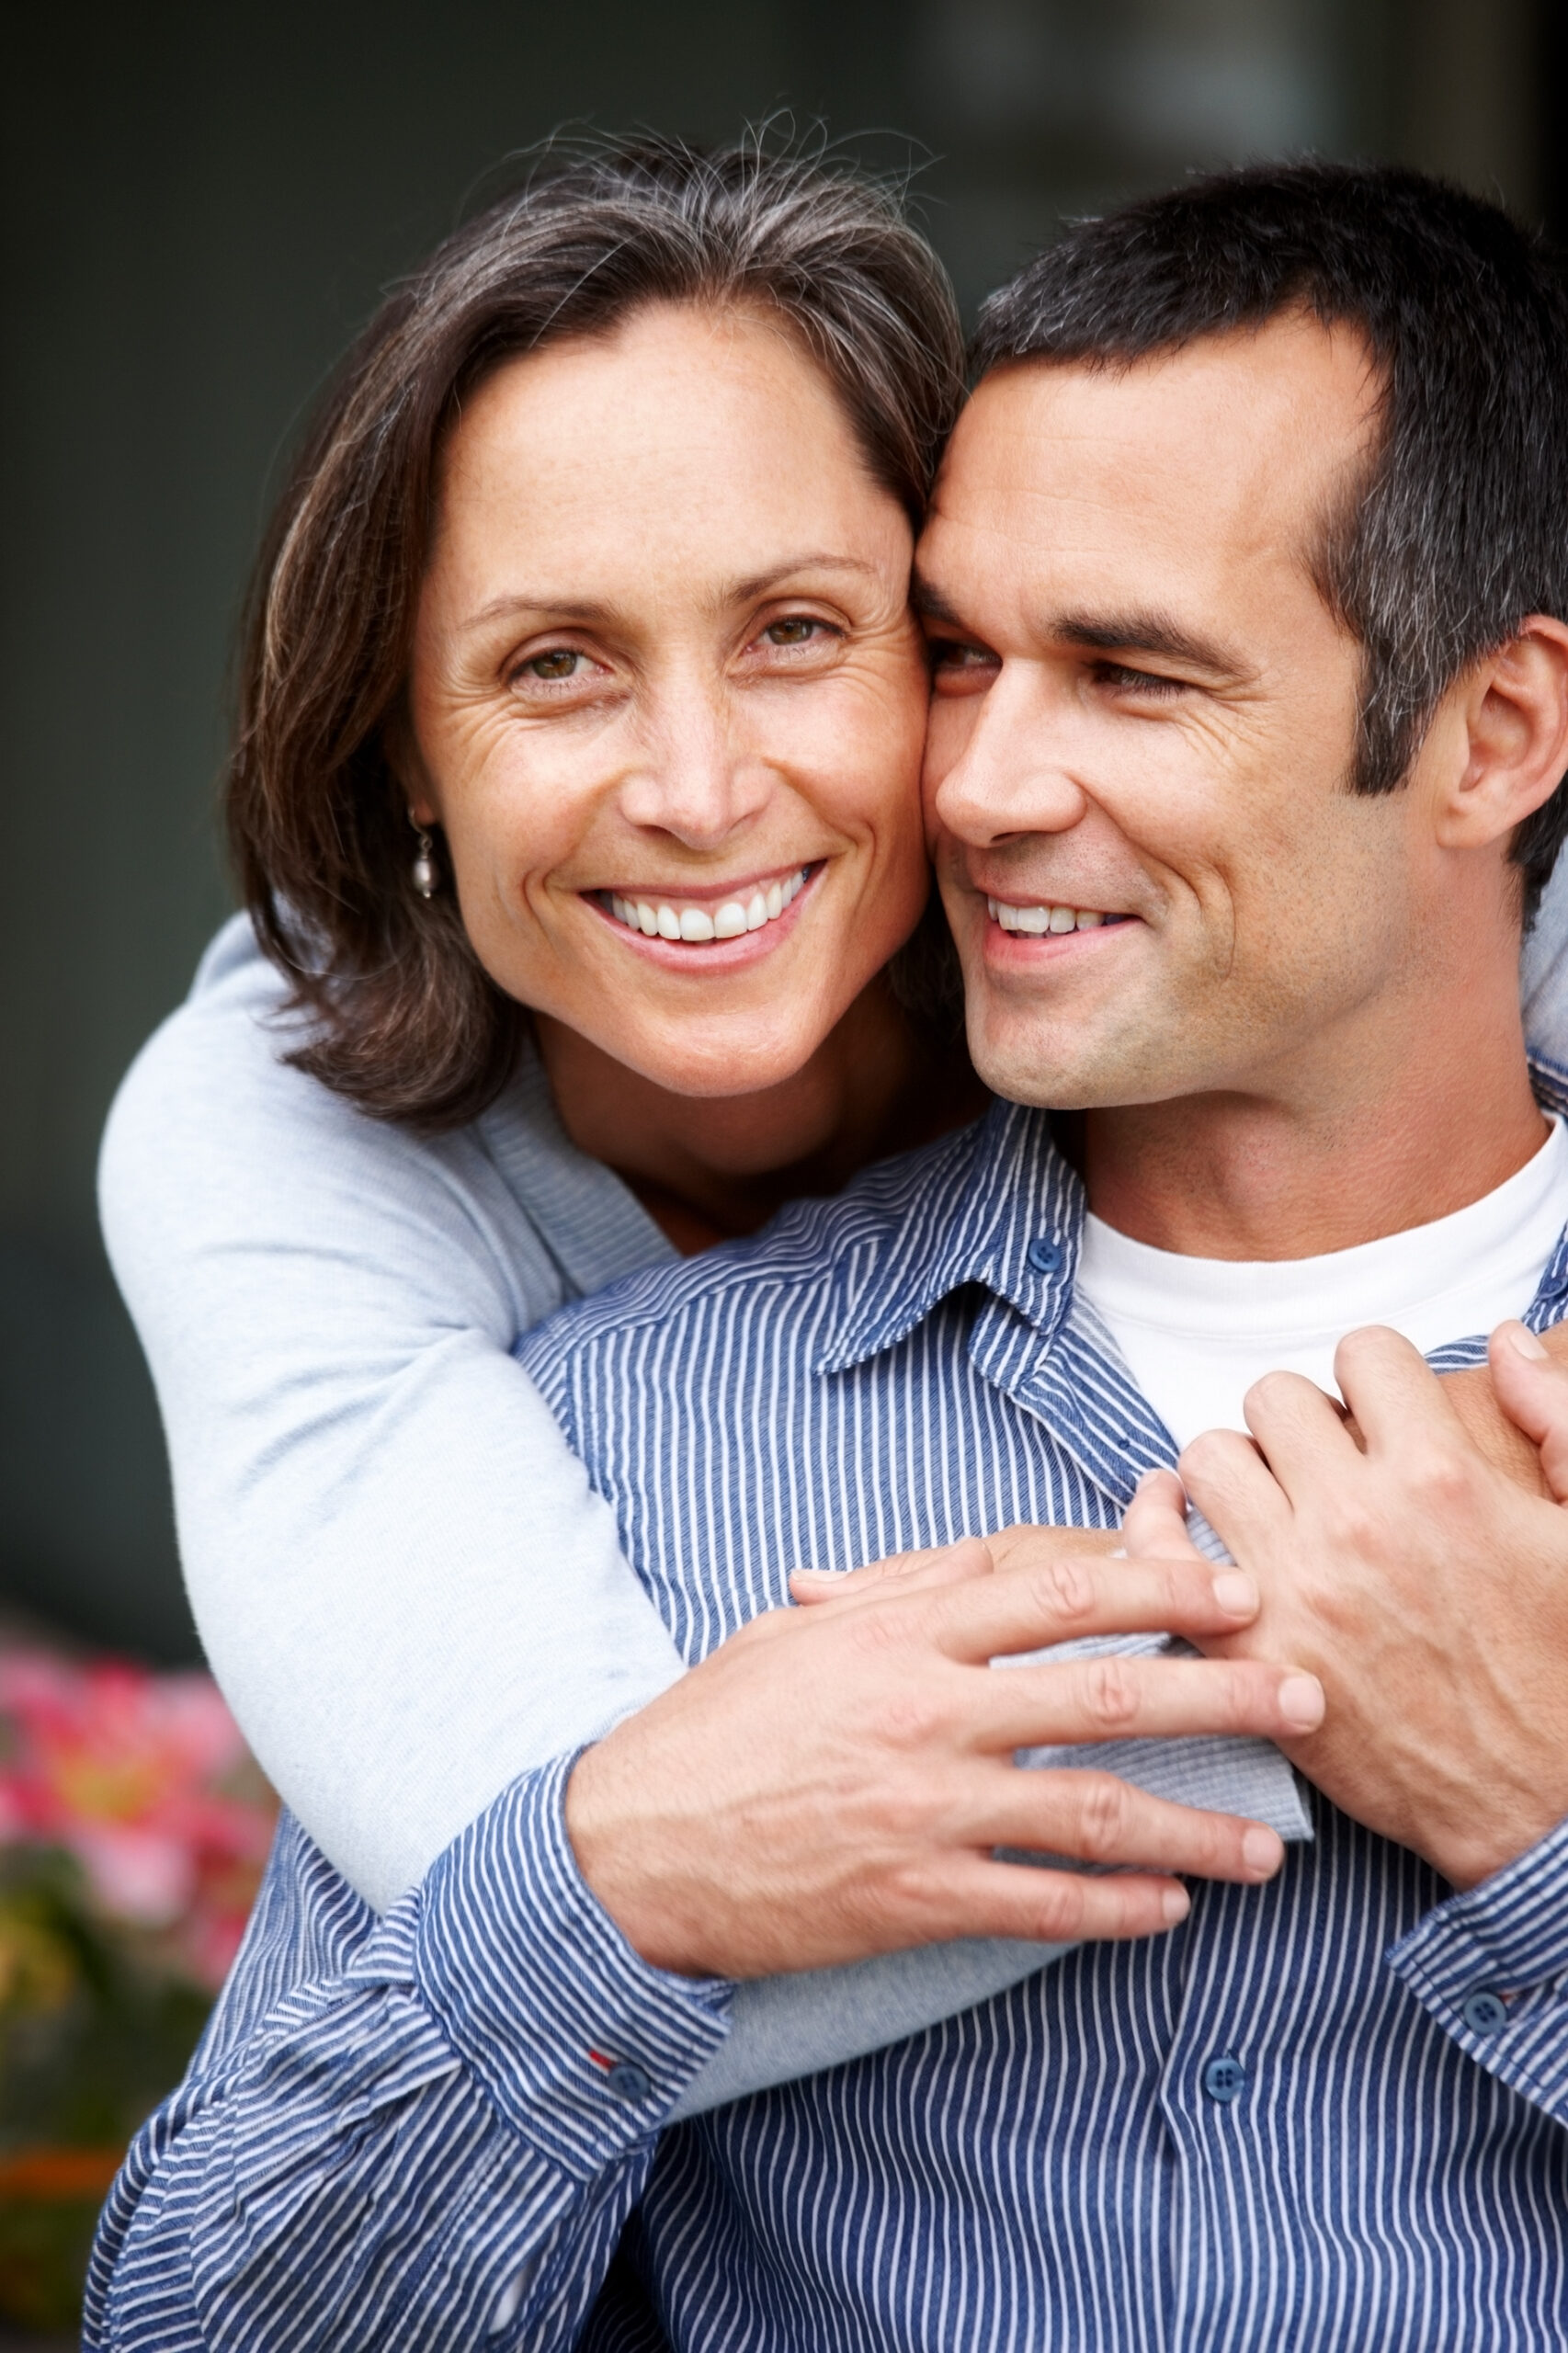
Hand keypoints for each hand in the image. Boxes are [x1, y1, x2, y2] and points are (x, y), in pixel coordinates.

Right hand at [565, 1536, 1322, 1979]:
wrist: (631, 1845)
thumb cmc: (718, 1725)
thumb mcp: (802, 1632)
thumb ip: (907, 1592)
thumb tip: (1003, 1561)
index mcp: (900, 1628)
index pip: (1057, 1588)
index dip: (1159, 1582)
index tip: (1233, 1588)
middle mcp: (926, 1710)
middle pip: (1108, 1691)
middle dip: (1224, 1691)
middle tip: (1304, 1694)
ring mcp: (924, 1808)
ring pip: (1095, 1810)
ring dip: (1197, 1826)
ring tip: (1268, 1845)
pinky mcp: (914, 1896)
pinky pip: (1043, 1904)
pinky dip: (1117, 1909)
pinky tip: (1171, 1908)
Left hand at [1129, 1323, 1567, 1888]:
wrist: (1535, 1804)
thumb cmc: (1565, 1665)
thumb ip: (1560, 1417)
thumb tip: (1505, 1337)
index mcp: (1440, 1479)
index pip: (1364, 1353)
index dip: (1378, 1378)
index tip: (1386, 1416)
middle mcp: (1356, 1520)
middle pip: (1275, 1398)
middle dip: (1304, 1421)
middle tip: (1330, 1464)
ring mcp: (1293, 1586)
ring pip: (1209, 1458)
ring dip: (1239, 1470)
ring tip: (1275, 1502)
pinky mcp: (1250, 1651)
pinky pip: (1159, 1553)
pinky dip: (1158, 1527)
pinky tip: (1183, 1522)